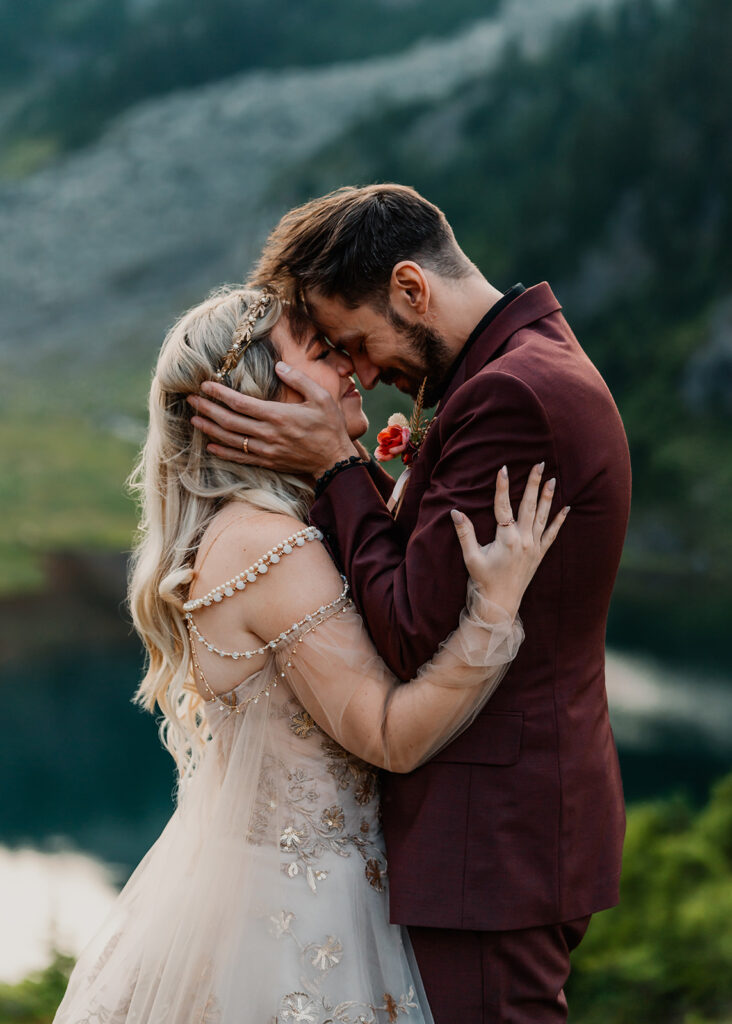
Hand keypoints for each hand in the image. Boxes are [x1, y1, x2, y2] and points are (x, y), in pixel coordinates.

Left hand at [187, 363, 357, 476]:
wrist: (335, 462)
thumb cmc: (330, 427)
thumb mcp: (322, 397)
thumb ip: (299, 380)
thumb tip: (278, 366)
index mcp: (278, 416)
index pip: (241, 403)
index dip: (220, 394)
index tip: (205, 385)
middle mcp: (268, 434)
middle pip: (230, 421)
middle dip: (207, 409)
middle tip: (190, 399)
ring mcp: (266, 450)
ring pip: (231, 440)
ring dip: (210, 429)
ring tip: (193, 418)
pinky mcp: (268, 462)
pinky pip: (240, 458)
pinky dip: (223, 452)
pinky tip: (210, 446)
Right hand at [450, 464, 568, 619]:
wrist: (500, 604)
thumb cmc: (484, 581)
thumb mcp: (471, 557)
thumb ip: (465, 533)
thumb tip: (455, 511)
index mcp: (506, 539)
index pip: (503, 507)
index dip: (502, 487)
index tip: (504, 469)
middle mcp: (523, 540)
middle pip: (529, 506)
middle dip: (534, 483)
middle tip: (540, 464)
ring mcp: (534, 547)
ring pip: (543, 516)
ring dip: (548, 497)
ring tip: (553, 479)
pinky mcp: (539, 554)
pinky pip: (552, 534)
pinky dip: (559, 521)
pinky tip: (566, 508)